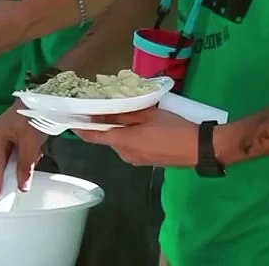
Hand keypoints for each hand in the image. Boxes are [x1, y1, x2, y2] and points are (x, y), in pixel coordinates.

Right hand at [0, 104, 45, 200]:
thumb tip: (21, 186)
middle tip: (15, 189)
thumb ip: (25, 166)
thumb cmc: (33, 116)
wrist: (44, 98)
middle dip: (6, 176)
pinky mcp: (12, 136)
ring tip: (29, 168)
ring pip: (6, 160)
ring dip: (16, 167)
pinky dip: (22, 159)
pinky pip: (13, 154)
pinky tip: (33, 157)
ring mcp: (2, 136)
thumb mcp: (31, 143)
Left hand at [74, 108, 197, 167]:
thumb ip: (122, 115)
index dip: (79, 128)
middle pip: (107, 138)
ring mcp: (135, 160)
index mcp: (122, 142)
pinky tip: (139, 126)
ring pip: (119, 142)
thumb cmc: (173, 128)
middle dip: (103, 124)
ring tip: (126, 113)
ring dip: (118, 130)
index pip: (92, 136)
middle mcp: (124, 154)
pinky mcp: (145, 161)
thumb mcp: (147, 115)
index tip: (70, 118)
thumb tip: (100, 114)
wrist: (198, 148)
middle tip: (104, 106)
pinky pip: (130, 147)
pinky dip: (129, 137)